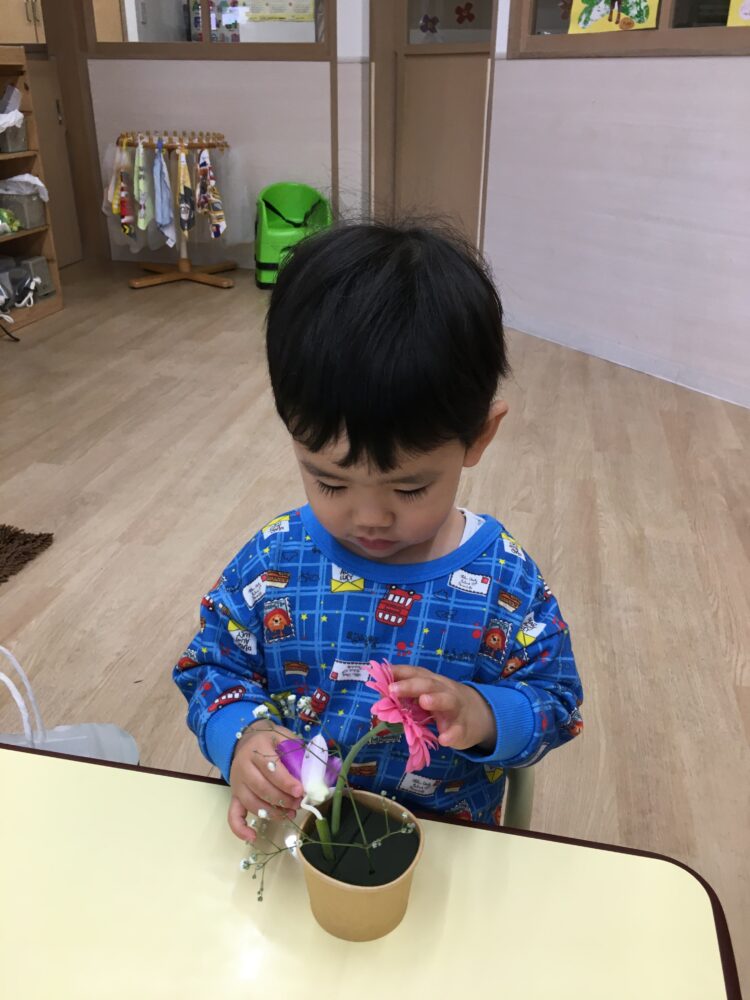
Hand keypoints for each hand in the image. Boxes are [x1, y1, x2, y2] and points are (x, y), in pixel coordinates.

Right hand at [228, 721, 303, 841]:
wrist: (247, 740)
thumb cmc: (270, 740)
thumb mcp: (284, 736)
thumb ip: (297, 750)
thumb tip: (316, 768)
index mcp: (257, 749)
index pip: (270, 768)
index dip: (286, 782)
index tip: (300, 791)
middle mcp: (243, 767)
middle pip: (261, 788)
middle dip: (282, 799)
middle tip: (298, 803)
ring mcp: (237, 783)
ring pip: (252, 803)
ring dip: (273, 813)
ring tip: (290, 813)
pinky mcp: (234, 796)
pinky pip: (233, 815)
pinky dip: (240, 829)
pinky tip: (252, 837)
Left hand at [389, 665, 495, 752]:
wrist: (480, 716)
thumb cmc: (444, 704)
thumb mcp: (428, 695)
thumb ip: (407, 695)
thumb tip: (380, 695)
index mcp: (432, 682)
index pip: (415, 673)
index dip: (400, 672)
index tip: (383, 673)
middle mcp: (444, 690)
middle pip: (429, 684)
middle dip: (411, 685)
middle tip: (393, 690)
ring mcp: (456, 708)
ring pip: (448, 700)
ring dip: (436, 699)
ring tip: (424, 702)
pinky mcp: (464, 727)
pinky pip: (459, 729)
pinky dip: (452, 734)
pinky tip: (443, 739)